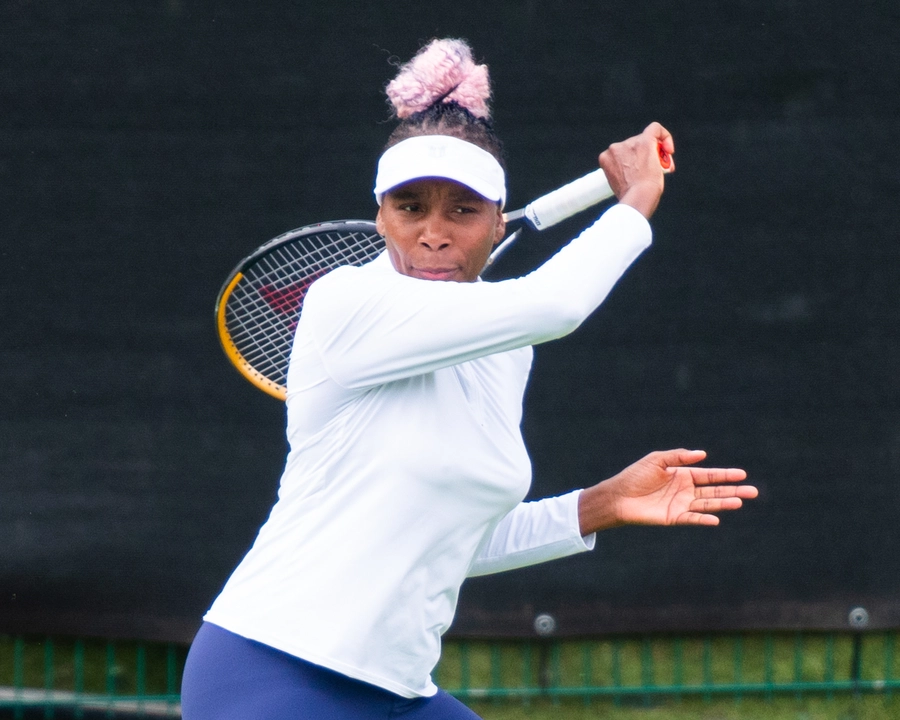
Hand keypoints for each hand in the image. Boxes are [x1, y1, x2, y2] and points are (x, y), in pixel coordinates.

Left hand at [578, 449, 756, 533]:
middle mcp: (685, 491)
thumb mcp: (656, 460)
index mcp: (682, 475)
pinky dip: (703, 519)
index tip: (742, 474)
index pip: (709, 475)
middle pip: (714, 491)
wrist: (618, 496)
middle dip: (733, 490)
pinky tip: (716, 518)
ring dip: (723, 504)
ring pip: (707, 504)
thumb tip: (702, 454)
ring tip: (740, 502)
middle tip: (753, 491)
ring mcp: (681, 505)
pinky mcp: (673, 518)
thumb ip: (678, 456)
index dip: (725, 475)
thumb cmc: (635, 475)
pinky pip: (692, 519)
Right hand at [599, 122, 674, 218]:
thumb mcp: (619, 184)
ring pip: (645, 141)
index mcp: (606, 158)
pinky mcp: (645, 141)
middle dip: (645, 156)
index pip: (620, 153)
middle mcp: (615, 148)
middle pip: (633, 146)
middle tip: (654, 172)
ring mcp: (630, 144)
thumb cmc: (631, 199)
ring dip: (655, 153)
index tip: (638, 170)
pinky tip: (669, 150)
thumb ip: (624, 172)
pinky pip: (655, 129)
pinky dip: (664, 136)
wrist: (637, 199)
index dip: (631, 159)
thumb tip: (638, 170)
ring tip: (661, 170)